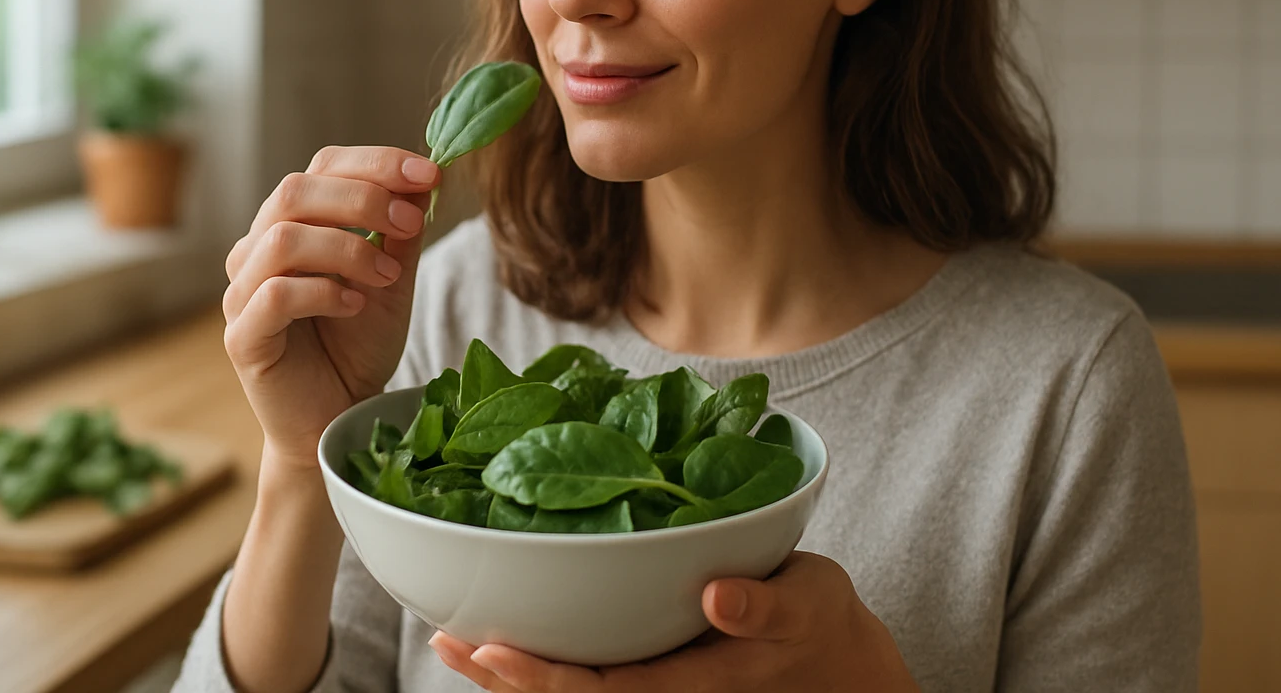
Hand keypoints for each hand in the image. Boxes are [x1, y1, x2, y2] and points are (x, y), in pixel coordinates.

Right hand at [221, 146, 440, 471]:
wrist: (341, 417)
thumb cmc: (360, 344)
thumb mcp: (394, 278)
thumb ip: (402, 231)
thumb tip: (426, 176)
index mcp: (293, 224)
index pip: (322, 166)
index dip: (376, 162)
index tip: (431, 173)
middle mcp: (257, 250)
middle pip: (295, 191)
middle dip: (363, 198)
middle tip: (412, 223)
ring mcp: (243, 294)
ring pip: (282, 239)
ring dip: (347, 248)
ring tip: (387, 275)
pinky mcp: (243, 338)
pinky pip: (274, 296)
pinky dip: (322, 292)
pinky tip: (354, 305)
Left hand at [427, 552, 919, 692]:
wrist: (832, 658)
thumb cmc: (817, 625)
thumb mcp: (806, 605)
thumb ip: (762, 608)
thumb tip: (716, 596)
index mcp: (691, 682)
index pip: (604, 690)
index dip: (544, 677)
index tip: (496, 649)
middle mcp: (661, 688)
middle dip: (504, 677)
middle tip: (448, 641)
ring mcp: (652, 680)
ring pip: (569, 686)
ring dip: (508, 671)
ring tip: (452, 641)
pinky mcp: (649, 663)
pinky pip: (585, 668)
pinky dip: (538, 654)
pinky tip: (502, 632)